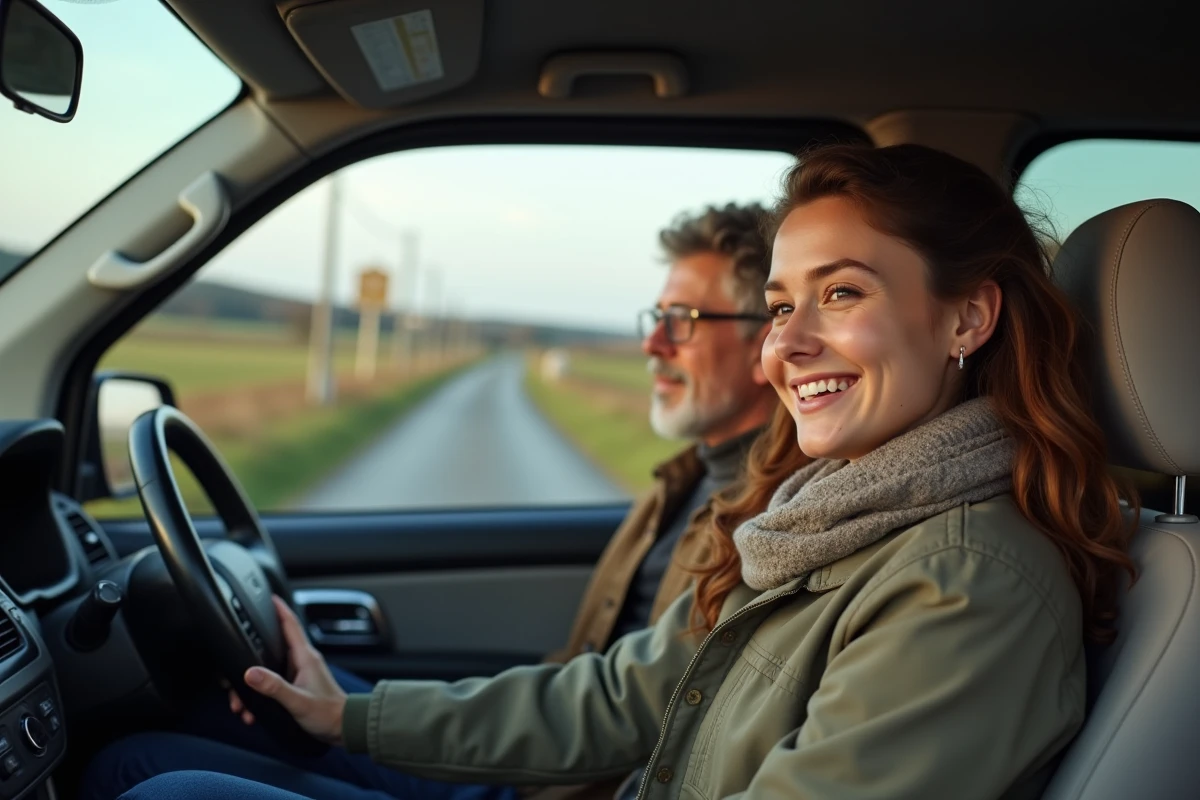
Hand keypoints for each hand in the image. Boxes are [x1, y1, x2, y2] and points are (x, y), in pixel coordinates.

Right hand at [235, 594, 347, 745]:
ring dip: (252, 684)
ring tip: (240, 705)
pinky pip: (273, 681)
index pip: (290, 624)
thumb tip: (250, 673)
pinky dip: (261, 692)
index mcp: (305, 657)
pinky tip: (253, 710)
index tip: (266, 596)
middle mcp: (302, 660)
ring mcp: (300, 672)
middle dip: (249, 659)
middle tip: (230, 674)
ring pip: (268, 668)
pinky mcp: (298, 684)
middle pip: (271, 647)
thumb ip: (274, 687)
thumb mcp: (297, 701)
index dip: (277, 608)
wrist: (343, 728)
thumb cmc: (327, 714)